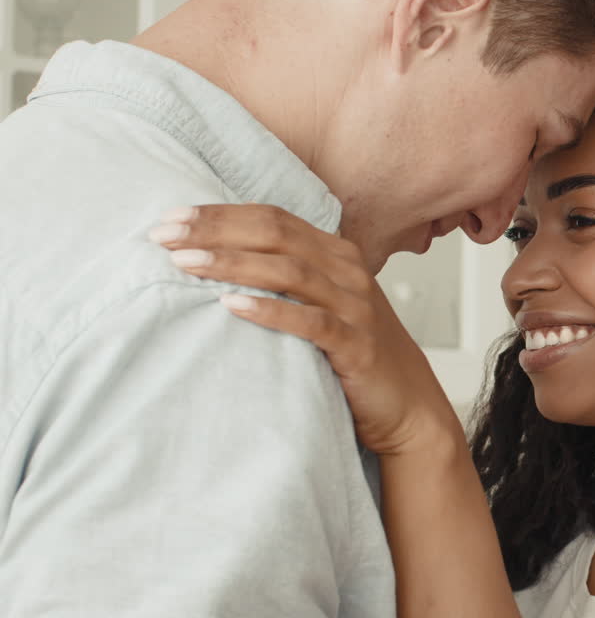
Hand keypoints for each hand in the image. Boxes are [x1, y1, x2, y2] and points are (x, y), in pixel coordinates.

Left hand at [150, 204, 453, 454]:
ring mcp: (355, 307)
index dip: (222, 214)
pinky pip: (310, 321)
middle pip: (277, 236)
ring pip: (290, 271)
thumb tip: (214, 258)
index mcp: (337, 254)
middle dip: (217, 231)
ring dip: (233, 264)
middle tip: (165, 236)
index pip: (273, 218)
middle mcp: (348, 272)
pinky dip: (270, 310)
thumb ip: (286, 276)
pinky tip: (232, 305)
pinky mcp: (356, 344)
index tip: (172, 218)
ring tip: (187, 264)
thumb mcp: (323, 303)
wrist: (405, 403)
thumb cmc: (352, 352)